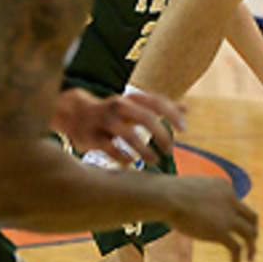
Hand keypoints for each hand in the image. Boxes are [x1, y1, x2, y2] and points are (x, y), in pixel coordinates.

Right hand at [53, 88, 185, 165]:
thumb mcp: (135, 106)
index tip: (184, 129)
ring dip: (144, 150)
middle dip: (161, 134)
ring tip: (154, 160)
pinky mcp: (92, 137)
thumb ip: (159, 107)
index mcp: (131, 98)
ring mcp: (104, 121)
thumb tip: (186, 107)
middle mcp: (119, 106)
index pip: (157, 101)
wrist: (76, 113)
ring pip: (128, 135)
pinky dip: (124, 157)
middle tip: (170, 149)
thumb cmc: (114, 112)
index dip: (172, 114)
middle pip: (145, 117)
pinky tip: (132, 163)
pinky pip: (111, 149)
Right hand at [166, 177, 256, 261]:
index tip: (226, 226)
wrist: (170, 197)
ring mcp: (227, 216)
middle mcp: (231, 200)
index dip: (233, 215)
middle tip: (251, 241)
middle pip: (252, 216)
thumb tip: (190, 204)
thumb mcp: (190, 188)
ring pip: (250, 234)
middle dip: (253, 230)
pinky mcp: (220, 232)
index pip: (236, 202)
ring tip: (250, 258)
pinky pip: (236, 248)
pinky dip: (237, 259)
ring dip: (252, 247)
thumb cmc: (172, 194)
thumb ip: (198, 195)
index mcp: (224, 186)